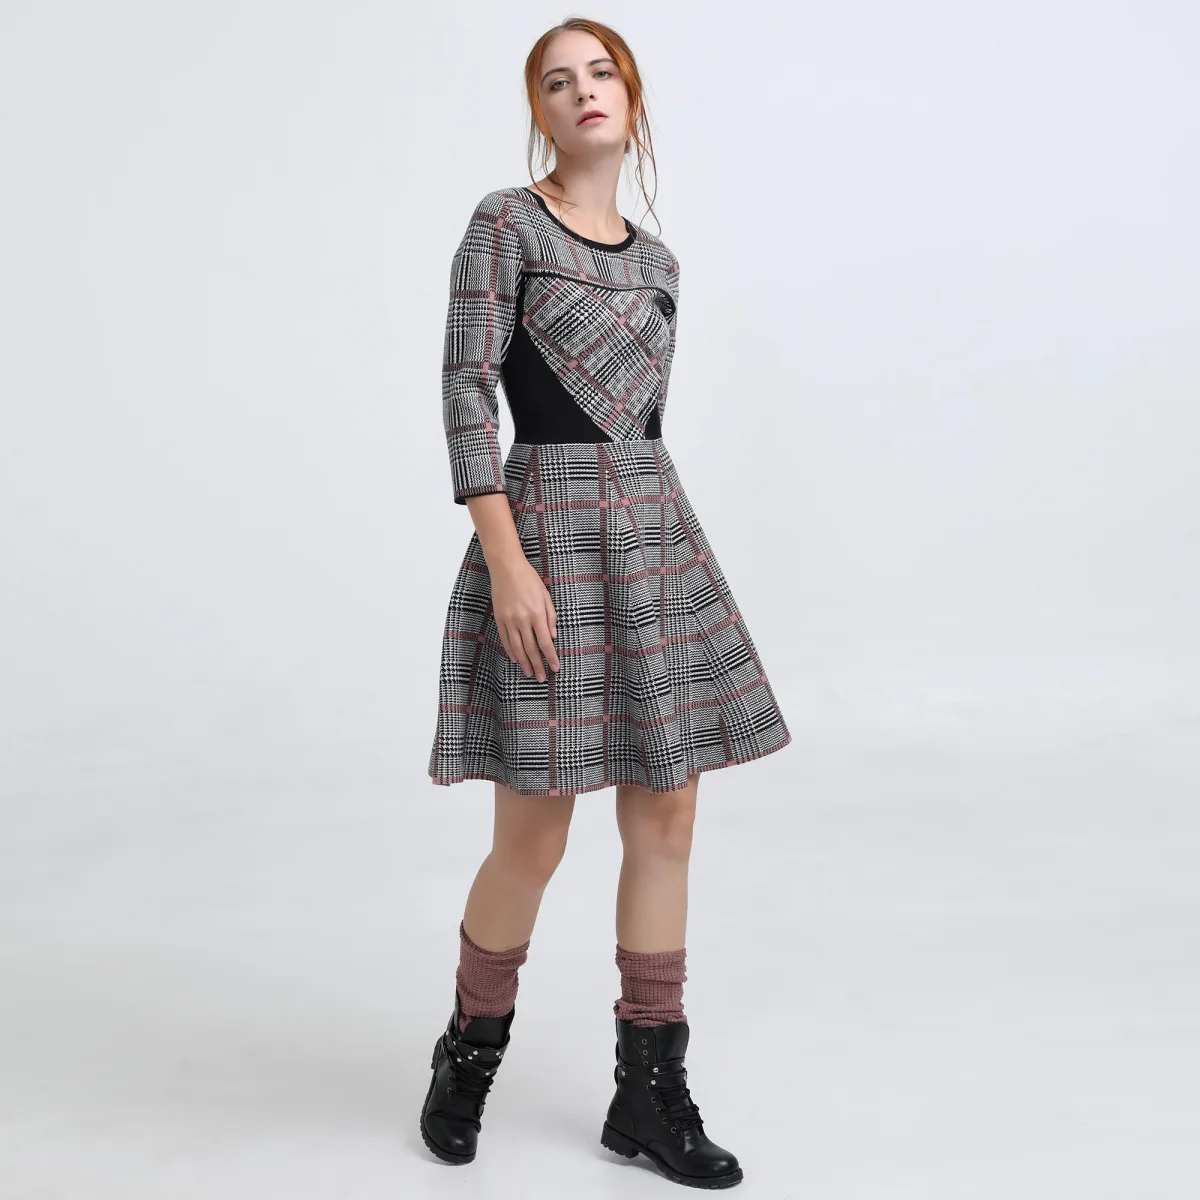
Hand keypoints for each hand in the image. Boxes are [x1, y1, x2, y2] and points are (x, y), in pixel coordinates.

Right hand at [488, 555, 560, 681]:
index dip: (551, 657)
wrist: (506, 567)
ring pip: (517, 647)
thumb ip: (550, 616)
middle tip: (542, 678)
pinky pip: (505, 639)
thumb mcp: (545, 595)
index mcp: (536, 614)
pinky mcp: (499, 618)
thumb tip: (553, 637)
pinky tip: (516, 659)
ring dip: (524, 662)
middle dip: (538, 665)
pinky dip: (511, 651)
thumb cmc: (529, 579)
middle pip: (531, 648)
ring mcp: (509, 620)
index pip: (545, 642)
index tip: (555, 668)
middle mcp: (522, 620)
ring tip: (529, 673)